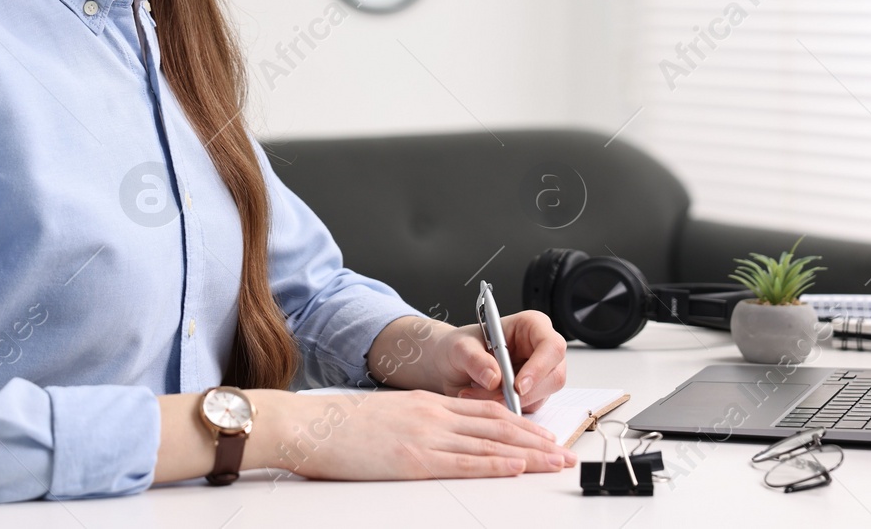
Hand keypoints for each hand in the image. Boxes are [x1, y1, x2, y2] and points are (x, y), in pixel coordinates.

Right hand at [259, 389, 577, 479]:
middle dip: (536, 439)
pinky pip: (463, 462)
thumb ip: (414, 424)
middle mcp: (432, 414)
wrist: (307, 424)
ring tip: (555, 461)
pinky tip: (516, 467)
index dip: (520, 423)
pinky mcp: (414, 458)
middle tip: (564, 451)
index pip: (485, 412)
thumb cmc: (337, 426)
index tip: (544, 434)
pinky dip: (494, 464)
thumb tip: (434, 441)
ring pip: (489, 443)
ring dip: (528, 454)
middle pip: (497, 425)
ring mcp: (425, 435)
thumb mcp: (385, 417)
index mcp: (426, 404)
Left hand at [438, 310, 568, 412]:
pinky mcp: (533, 394)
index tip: (517, 386)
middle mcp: (541, 350)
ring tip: (475, 393)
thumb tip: (494, 378)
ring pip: (540, 397)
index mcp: (531, 326)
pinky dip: (506, 409)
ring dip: (509, 402)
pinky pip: (529, 409)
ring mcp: (540, 374)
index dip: (539, 367)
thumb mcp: (460, 347)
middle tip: (489, 395)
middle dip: (521, 393)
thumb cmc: (459, 347)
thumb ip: (475, 360)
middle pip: (553, 376)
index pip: (551, 346)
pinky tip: (484, 398)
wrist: (449, 367)